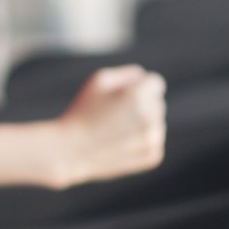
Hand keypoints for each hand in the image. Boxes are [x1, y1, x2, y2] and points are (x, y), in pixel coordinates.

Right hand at [54, 65, 168, 188]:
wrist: (71, 150)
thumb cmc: (83, 111)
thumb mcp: (98, 81)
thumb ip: (125, 73)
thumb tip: (144, 77)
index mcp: (138, 95)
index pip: (155, 83)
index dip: (139, 87)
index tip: (125, 95)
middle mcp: (150, 117)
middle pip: (157, 103)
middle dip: (141, 105)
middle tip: (115, 115)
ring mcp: (152, 138)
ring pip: (156, 123)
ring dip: (142, 124)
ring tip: (116, 131)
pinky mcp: (153, 155)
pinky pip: (154, 141)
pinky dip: (141, 142)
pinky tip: (121, 144)